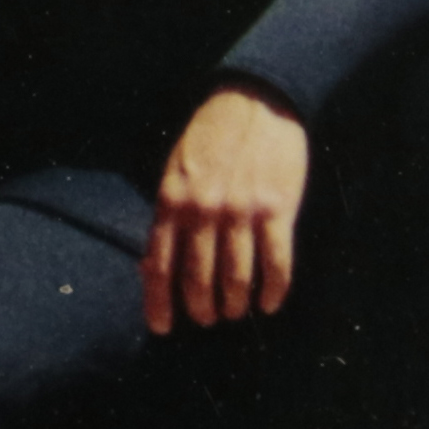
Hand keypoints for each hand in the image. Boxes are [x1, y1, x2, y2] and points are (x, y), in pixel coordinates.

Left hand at [143, 86, 313, 338]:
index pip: (158, 265)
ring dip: (235, 304)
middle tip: (206, 320)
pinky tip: (269, 304)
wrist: (256, 100)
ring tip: (235, 313)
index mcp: (172, 199)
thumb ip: (167, 214)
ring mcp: (241, 210)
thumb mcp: (175, 169)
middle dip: (201, 309)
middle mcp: (203, 209)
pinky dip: (273, 290)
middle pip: (198, 279)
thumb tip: (151, 265)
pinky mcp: (277, 209)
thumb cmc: (210, 136)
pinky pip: (276, 263)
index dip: (159, 303)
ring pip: (236, 277)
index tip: (162, 328)